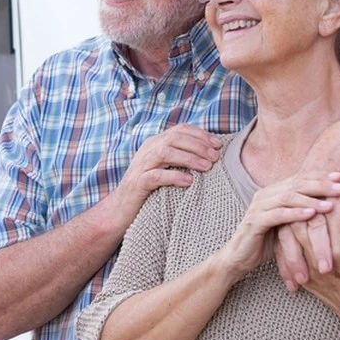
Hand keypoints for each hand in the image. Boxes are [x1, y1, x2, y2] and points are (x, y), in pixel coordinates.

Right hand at [105, 125, 222, 225]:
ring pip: (165, 153)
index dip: (200, 134)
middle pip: (174, 138)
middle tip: (216, 157)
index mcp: (155, 144)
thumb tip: (211, 154)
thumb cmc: (150, 190)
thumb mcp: (166, 169)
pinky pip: (156, 176)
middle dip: (198, 145)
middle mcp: (148, 150)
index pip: (179, 130)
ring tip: (207, 167)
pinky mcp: (137, 184)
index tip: (218, 144)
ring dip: (189, 158)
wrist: (121, 209)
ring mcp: (141, 166)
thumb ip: (181, 158)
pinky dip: (173, 177)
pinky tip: (189, 182)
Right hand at [215, 173, 339, 283]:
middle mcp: (265, 194)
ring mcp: (259, 206)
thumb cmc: (267, 242)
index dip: (321, 176)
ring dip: (311, 199)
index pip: (300, 178)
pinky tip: (311, 214)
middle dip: (320, 185)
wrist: (240, 258)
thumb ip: (302, 212)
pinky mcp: (254, 221)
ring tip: (330, 203)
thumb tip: (331, 203)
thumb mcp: (289, 225)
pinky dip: (295, 213)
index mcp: (274, 191)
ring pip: (288, 197)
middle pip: (296, 183)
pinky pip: (278, 214)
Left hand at [274, 120, 339, 291]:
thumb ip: (308, 216)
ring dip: (323, 253)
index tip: (289, 281)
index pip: (286, 237)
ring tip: (325, 274)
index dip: (286, 260)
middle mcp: (307, 204)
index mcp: (297, 206)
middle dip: (298, 262)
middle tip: (299, 283)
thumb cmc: (332, 175)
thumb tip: (297, 235)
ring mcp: (326, 199)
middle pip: (297, 236)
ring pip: (319, 230)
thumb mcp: (316, 197)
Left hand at [300, 198, 339, 327]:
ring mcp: (311, 271)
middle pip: (307, 223)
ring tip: (295, 206)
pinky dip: (286, 239)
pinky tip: (287, 226)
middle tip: (308, 192)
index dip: (329, 198)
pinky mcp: (304, 279)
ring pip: (292, 236)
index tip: (329, 186)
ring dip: (292, 218)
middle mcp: (324, 260)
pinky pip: (287, 255)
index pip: (331, 216)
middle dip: (307, 205)